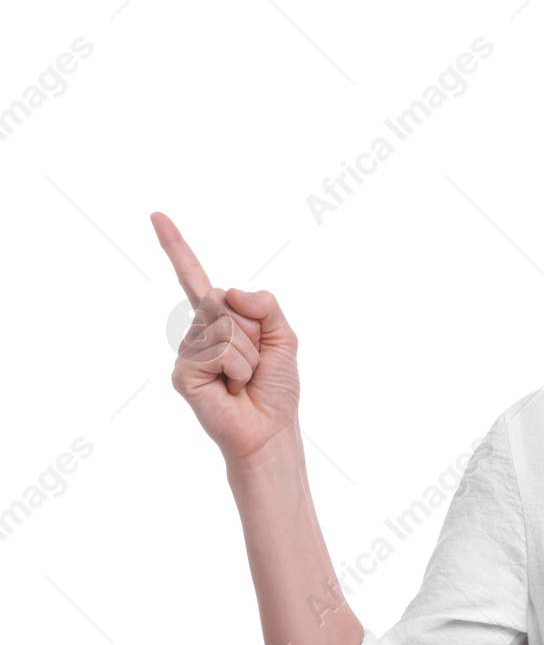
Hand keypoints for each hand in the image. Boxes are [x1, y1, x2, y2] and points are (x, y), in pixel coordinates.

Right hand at [155, 212, 301, 464]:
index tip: (157, 215)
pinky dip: (236, 369)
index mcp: (220, 319)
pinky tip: (230, 388)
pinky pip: (218, 350)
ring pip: (224, 327)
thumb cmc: (275, 388)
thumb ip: (266, 305)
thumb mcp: (284, 338)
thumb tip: (229, 290)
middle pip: (223, 300)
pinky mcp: (182, 372)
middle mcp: (198, 330)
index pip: (195, 277)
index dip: (176, 247)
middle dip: (253, 331)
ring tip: (243, 379)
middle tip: (255, 363)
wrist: (269, 429)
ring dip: (248, 355)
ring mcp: (187, 351)